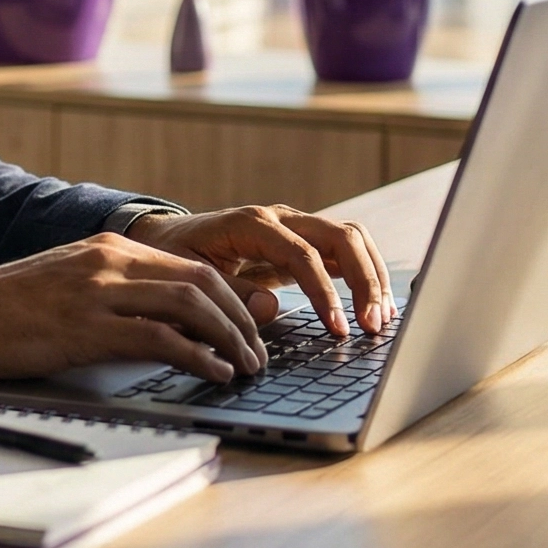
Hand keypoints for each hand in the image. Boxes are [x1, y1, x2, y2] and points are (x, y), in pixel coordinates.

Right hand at [0, 234, 269, 385]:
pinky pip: (157, 338)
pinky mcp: (85, 327)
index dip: (234, 300)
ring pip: (189, 304)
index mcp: (112, 248)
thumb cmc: (8, 308)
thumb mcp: (73, 286)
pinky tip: (213, 373)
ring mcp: (98, 292)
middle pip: (202, 282)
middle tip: (259, 356)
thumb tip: (172, 325)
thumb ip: (121, 294)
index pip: (194, 267)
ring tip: (246, 367)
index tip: (251, 331)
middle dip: (242, 321)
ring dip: (228, 338)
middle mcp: (111, 261)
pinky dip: (196, 355)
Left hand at [123, 206, 393, 336]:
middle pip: (340, 237)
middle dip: (364, 280)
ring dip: (372, 276)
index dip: (324, 293)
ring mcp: (295, 227)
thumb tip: (272, 307)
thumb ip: (229, 291)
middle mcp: (280, 219)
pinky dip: (364, 275)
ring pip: (350, 238)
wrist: (166, 237)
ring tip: (381, 319)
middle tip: (372, 325)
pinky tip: (374, 306)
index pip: (303, 255)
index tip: (339, 328)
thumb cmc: (175, 256)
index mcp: (252, 225)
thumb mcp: (190, 276)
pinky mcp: (303, 242)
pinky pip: (343, 250)